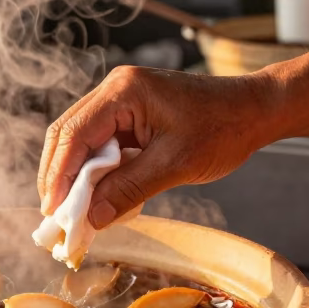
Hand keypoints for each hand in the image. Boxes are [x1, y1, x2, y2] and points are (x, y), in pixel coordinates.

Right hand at [37, 65, 274, 229]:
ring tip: (72, 214)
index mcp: (123, 91)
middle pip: (68, 134)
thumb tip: (91, 219)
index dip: (59, 176)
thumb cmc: (223, 129)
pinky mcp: (130, 114)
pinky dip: (96, 172)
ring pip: (81, 141)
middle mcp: (115, 89)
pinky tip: (96, 198)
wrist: (256, 110)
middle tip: (54, 218)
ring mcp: (121, 100)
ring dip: (75, 177)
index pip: (74, 134)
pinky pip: (102, 144)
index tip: (52, 212)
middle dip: (59, 177)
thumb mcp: (175, 164)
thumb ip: (129, 189)